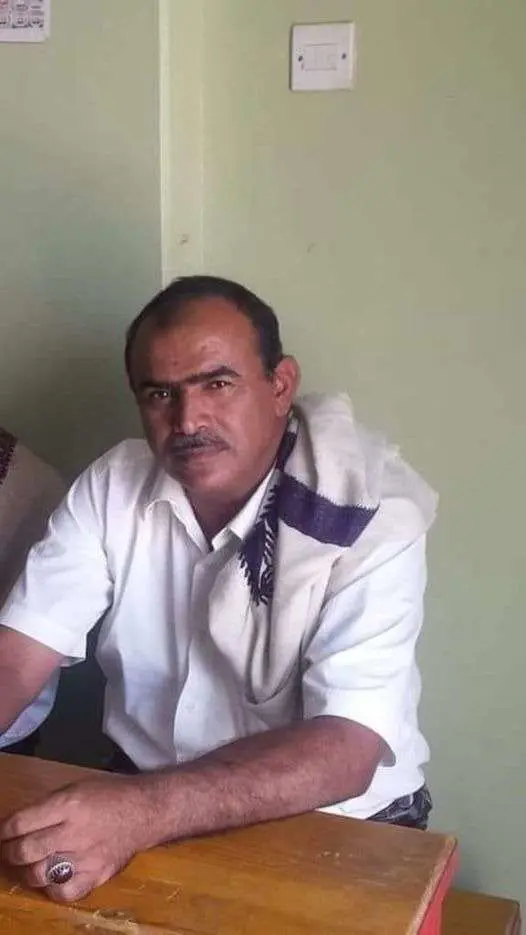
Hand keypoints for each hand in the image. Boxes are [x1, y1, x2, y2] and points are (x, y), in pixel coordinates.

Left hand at [0, 774, 152, 901]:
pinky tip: (55, 877)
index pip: (21, 822)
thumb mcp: (77, 788)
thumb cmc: (109, 795)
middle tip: (12, 850)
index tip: (4, 832)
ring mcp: (86, 856)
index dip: (5, 830)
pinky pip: (64, 892)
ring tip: (31, 864)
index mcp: (69, 804)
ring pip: (40, 874)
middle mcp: (75, 831)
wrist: (145, 811)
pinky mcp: (97, 875)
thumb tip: (20, 823)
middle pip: (26, 850)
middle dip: (11, 852)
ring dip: (28, 870)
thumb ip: (49, 806)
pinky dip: (53, 888)